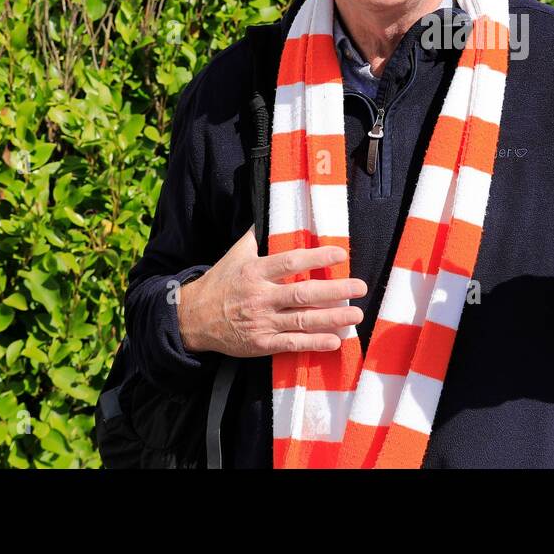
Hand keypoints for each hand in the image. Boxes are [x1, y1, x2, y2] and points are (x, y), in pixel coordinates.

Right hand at [177, 226, 365, 356]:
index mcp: (256, 271)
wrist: (191, 319)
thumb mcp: (235, 254)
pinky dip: (314, 343)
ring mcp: (261, 322)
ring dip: (332, 318)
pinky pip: (291, 344)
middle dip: (335, 291)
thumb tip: (268, 208)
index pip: (291, 262)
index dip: (317, 257)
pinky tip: (334, 340)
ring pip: (302, 321)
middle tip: (361, 287)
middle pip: (303, 294)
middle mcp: (261, 297)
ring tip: (356, 314)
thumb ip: (255, 234)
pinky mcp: (260, 344)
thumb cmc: (220, 282)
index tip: (342, 253)